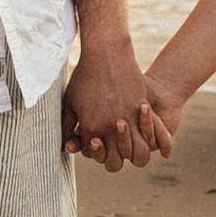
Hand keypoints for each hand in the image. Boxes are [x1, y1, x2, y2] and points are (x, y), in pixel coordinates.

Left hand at [62, 40, 171, 169]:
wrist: (106, 53)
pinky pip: (150, 134)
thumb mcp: (70, 102)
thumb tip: (65, 146)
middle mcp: (111, 128)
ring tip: (129, 141)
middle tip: (112, 146)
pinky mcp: (142, 108)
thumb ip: (67, 127)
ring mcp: (129, 119)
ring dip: (134, 152)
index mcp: (91, 128)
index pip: (93, 154)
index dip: (93, 149)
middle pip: (115, 163)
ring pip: (138, 154)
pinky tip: (141, 129)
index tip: (94, 137)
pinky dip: (148, 137)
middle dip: (113, 159)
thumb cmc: (85, 76)